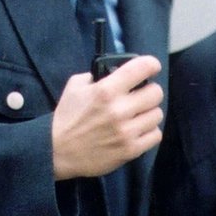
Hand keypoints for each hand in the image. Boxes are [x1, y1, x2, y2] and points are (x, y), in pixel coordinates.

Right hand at [51, 55, 163, 179]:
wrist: (57, 151)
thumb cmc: (67, 117)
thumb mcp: (75, 86)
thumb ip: (97, 76)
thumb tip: (117, 73)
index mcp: (106, 90)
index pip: (143, 68)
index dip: (151, 65)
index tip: (151, 68)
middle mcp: (119, 109)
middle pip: (156, 93)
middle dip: (149, 91)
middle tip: (140, 96)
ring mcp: (127, 131)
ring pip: (157, 114)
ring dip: (148, 113)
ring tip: (138, 115)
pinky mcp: (130, 150)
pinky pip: (156, 135)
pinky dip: (149, 132)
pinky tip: (138, 130)